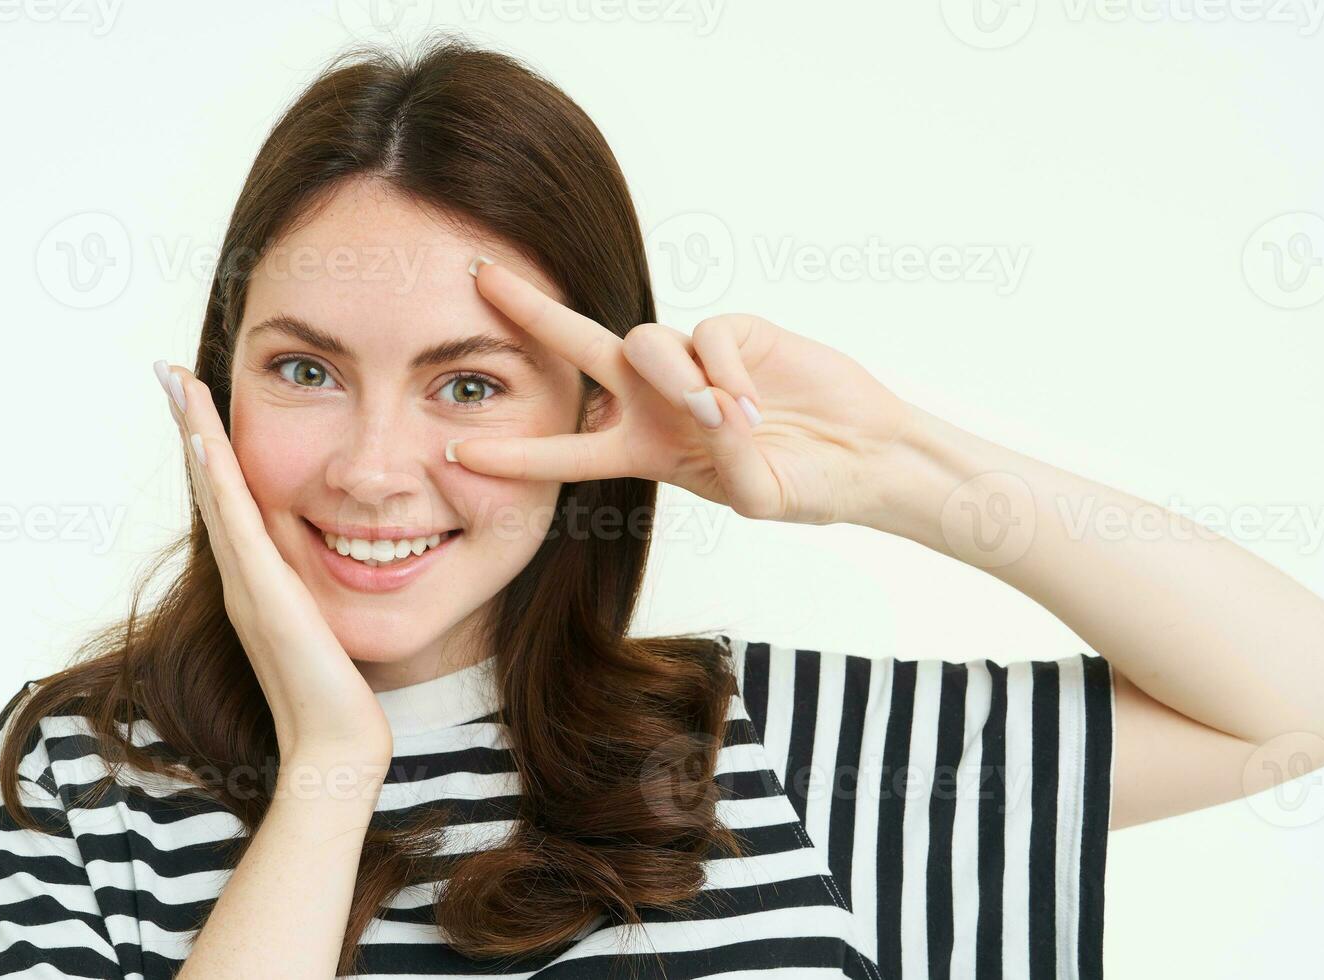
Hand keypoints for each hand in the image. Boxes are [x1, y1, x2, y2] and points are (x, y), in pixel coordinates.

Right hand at [153, 361, 391, 764]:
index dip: (210, 449)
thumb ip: (317, 600)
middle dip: (191, 426)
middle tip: (168, 370)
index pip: (231, 499)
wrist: (335, 751)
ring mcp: (249, 585)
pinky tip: (205, 443)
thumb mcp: (325, 631)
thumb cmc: (339, 701)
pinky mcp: (265, 597)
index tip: (197, 400)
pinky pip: (237, 528)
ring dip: (195, 436)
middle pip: (210, 486)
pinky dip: (217, 483)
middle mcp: (243, 577)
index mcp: (258, 581)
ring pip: (216, 495)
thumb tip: (345, 566)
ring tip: (177, 382)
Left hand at [452, 259, 915, 525]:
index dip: (515, 453)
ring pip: (645, 342)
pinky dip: (726, 370)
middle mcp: (658, 400)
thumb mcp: (758, 494)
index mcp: (646, 449)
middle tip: (478, 275)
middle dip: (529, 311)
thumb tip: (709, 401)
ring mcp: (695, 362)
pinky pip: (708, 336)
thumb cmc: (808, 484)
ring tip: (725, 416)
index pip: (567, 450)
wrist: (866, 455)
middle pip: (577, 348)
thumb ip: (726, 457)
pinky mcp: (737, 331)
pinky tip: (756, 400)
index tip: (457, 452)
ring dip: (676, 379)